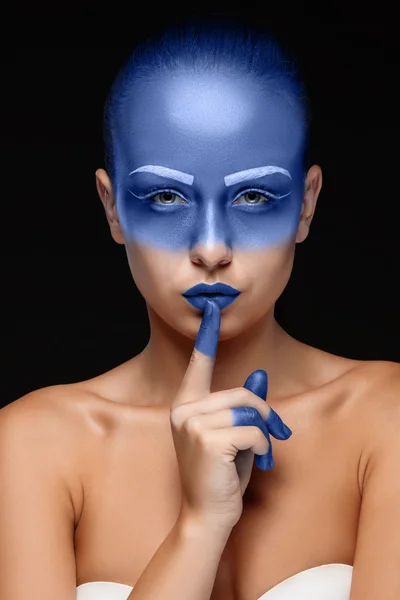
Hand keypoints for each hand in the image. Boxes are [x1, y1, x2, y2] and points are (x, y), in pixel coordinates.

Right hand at [170, 300, 291, 530]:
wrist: (206, 516)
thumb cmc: (220, 476)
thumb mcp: (234, 436)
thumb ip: (243, 407)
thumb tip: (260, 375)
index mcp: (186, 406)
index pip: (198, 366)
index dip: (206, 337)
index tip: (212, 309)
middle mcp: (184, 410)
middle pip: (242, 394)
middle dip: (266, 415)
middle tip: (279, 434)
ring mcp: (192, 423)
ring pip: (249, 411)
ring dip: (265, 434)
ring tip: (262, 454)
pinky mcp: (206, 439)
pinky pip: (252, 431)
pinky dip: (263, 448)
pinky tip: (256, 464)